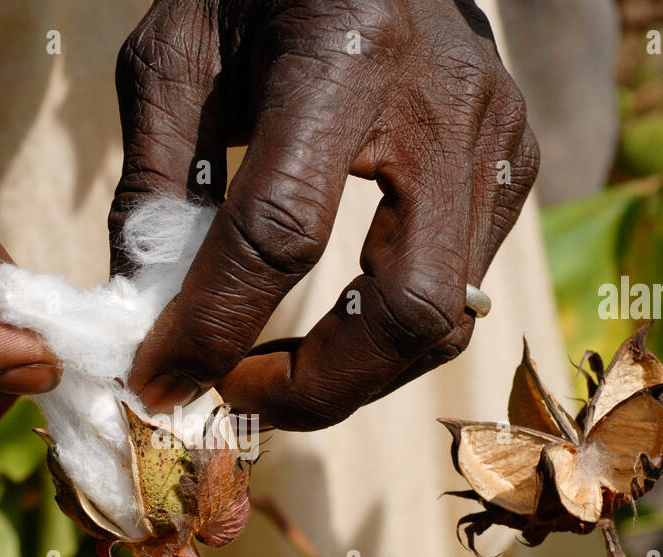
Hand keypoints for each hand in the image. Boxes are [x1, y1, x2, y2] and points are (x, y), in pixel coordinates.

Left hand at [111, 0, 537, 428]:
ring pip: (445, 319)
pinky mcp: (514, 165)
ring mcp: (497, 137)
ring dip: (352, 374)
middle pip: (405, 308)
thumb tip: (147, 318)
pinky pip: (461, 290)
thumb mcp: (174, 56)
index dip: (215, 327)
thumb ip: (156, 184)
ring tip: (270, 372)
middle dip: (314, 386)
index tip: (160, 379)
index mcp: (344, 50)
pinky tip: (325, 325)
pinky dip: (385, 336)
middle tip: (234, 398)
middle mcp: (444, 100)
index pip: (281, 232)